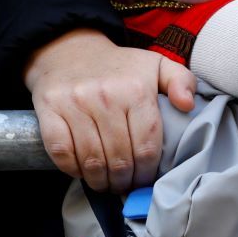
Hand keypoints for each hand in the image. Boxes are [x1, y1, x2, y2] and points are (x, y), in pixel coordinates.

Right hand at [24, 29, 196, 191]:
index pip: (146, 145)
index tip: (145, 179)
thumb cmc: (118, 66)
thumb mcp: (156, 65)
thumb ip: (181, 81)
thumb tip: (188, 105)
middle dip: (124, 181)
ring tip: (106, 184)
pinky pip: (61, 152)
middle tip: (125, 186)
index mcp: (136, 88)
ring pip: (91, 160)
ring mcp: (75, 103)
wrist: (69, 50)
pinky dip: (72, 169)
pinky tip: (82, 171)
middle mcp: (106, 96)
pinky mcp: (49, 109)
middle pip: (119, 158)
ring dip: (100, 181)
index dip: (147, 171)